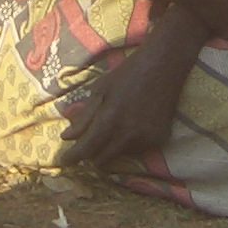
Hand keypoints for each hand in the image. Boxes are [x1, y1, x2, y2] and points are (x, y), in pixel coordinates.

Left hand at [62, 24, 198, 166]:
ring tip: (116, 127)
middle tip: (88, 145)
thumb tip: (67, 137)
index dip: (73, 157)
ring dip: (111, 148)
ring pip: (119, 156)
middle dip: (91, 155)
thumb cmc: (127, 74)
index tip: (64, 161)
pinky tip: (133, 125)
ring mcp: (145, 139)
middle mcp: (127, 135)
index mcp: (109, 120)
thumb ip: (84, 117)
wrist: (163, 66)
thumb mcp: (99, 90)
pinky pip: (137, 150)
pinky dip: (130, 143)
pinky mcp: (159, 139)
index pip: (86, 149)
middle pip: (102, 160)